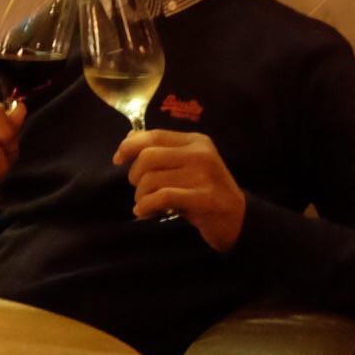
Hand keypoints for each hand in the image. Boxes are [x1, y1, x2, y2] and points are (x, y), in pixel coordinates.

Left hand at [114, 129, 245, 250]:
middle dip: (135, 176)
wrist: (237, 220)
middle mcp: (200, 153)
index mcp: (196, 141)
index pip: (155, 135)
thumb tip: (129, 140)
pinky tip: (144, 212)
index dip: (130, 145)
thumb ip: (163, 153)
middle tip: (140, 190)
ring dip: (140, 196)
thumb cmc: (206, 192)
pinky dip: (146, 206)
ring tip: (145, 205)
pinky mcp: (203, 198)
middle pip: (148, 157)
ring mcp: (203, 175)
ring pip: (151, 179)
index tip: (118, 159)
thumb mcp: (187, 167)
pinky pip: (162, 197)